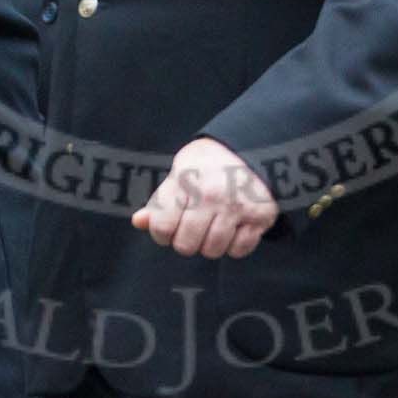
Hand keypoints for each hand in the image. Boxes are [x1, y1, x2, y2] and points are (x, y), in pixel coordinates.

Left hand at [132, 136, 277, 258]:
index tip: (169, 226)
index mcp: (187, 182)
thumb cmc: (208, 163)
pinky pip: (239, 250)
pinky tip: (233, 228)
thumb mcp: (180, 172)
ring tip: (213, 226)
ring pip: (213, 250)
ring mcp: (237, 207)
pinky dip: (234, 245)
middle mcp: (211, 196)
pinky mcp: (259, 216)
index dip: (162, 233)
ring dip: (210, 244)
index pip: (162, 227)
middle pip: (186, 245)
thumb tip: (138, 222)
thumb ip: (160, 199)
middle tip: (193, 226)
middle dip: (186, 241)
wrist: (252, 147)